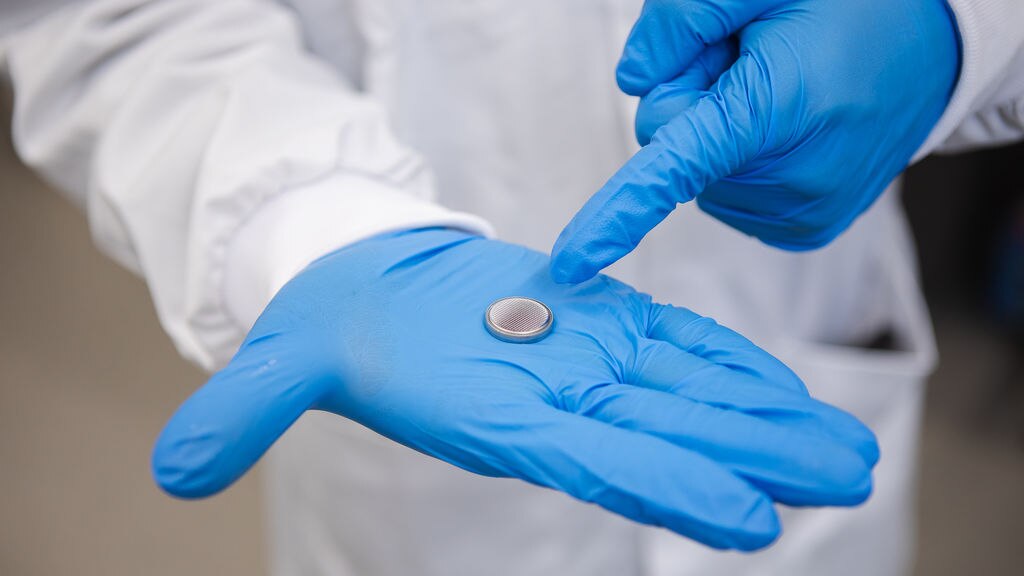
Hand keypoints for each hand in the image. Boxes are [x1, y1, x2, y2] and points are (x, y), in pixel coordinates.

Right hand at [153, 228, 877, 550]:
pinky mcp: (594, 317)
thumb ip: (246, 410)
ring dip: (763, 416)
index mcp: (494, 416)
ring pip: (685, 390)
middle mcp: (552, 398)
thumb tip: (171, 472)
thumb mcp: (283, 359)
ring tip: (843, 447)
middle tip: (849, 477)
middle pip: (665, 432)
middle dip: (755, 460)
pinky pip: (670, 342)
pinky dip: (727, 362)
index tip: (751, 521)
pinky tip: (781, 385)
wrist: (368, 287)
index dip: (667, 485)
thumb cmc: (335, 327)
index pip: (591, 462)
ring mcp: (581, 358)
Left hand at [551, 0, 959, 282]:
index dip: (615, 215)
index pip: (673, 168)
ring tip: (783, 92)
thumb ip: (679, 21)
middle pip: (672, 150)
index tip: (572, 263)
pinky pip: (731, 196)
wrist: (933, 49)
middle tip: (752, 64)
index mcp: (776, 111)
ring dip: (722, 133)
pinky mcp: (805, 227)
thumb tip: (634, 83)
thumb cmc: (850, 7)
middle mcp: (793, 178)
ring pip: (700, 178)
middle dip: (691, 104)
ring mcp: (803, 211)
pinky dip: (744, 162)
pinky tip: (789, 127)